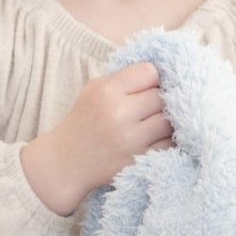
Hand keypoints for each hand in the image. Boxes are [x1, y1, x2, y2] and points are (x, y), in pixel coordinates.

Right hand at [20, 61, 172, 215]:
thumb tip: (159, 73)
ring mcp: (131, 140)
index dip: (150, 79)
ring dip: (163, 121)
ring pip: (167, 121)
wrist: (66, 163)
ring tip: (151, 123)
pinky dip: (164, 140)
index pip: (149, 72)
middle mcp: (119, 114)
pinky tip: (152, 139)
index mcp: (107, 91)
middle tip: (147, 108)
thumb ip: (123, 79)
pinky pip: (168, 144)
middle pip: (161, 97)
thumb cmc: (84, 122)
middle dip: (157, 100)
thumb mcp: (93, 90)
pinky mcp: (139, 160)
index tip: (144, 87)